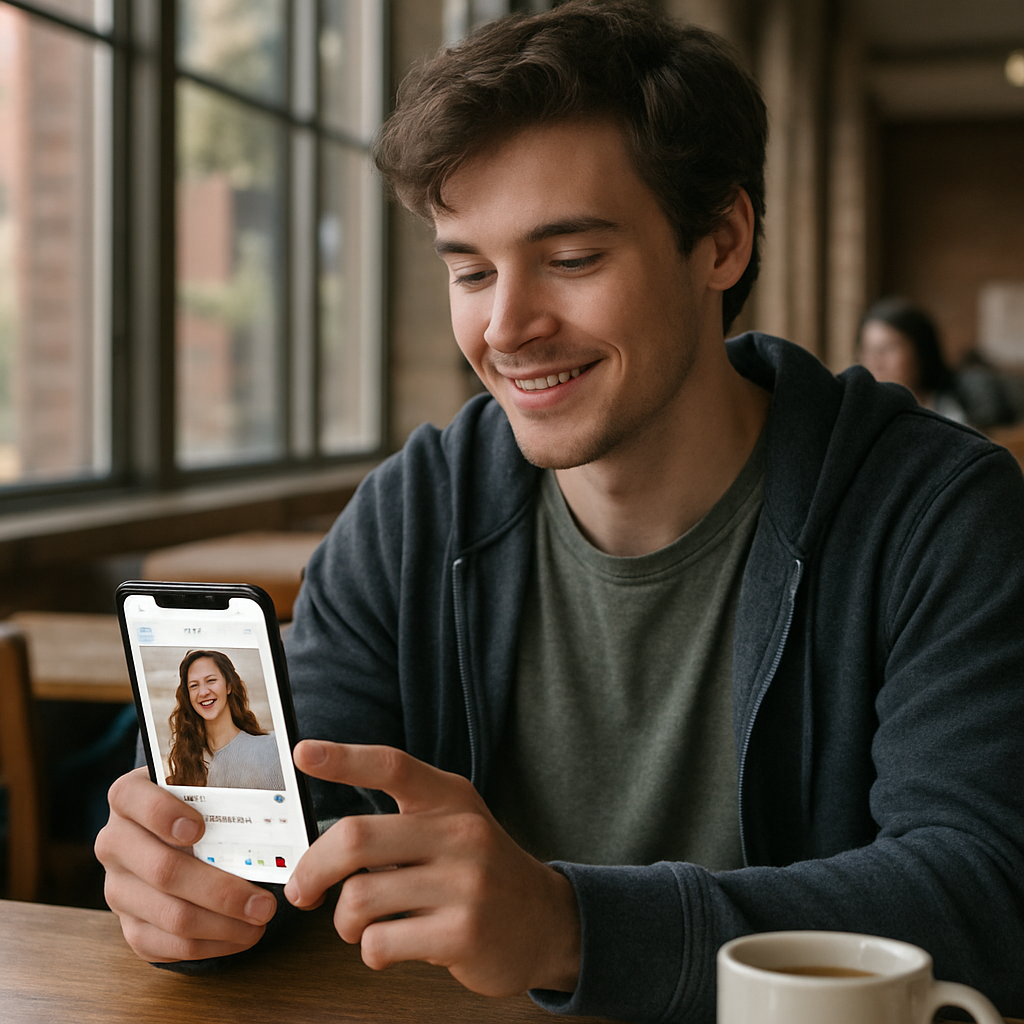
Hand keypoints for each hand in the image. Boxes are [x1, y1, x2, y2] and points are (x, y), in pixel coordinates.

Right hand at [95, 768, 277, 961]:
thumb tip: (268, 809)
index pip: (131, 798)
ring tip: (262, 919)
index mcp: (128, 798)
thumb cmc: (200, 804)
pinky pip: (169, 946)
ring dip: (224, 924)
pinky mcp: (130, 926)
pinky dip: (211, 944)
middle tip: (265, 901)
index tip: (200, 829)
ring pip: (171, 915)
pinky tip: (241, 935)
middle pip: (164, 871)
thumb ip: (222, 787)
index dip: (163, 814)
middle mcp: (115, 843)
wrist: (170, 837)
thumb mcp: (205, 785)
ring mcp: (118, 888)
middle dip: (221, 890)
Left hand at [284, 741, 580, 996]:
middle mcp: (460, 833)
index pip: (392, 765)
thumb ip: (402, 823)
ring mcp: (465, 883)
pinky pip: (380, 943)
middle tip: (302, 891)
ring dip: (345, 922)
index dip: (345, 758)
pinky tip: (396, 944)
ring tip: (363, 924)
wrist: (547, 922)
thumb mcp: (456, 826)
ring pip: (359, 898)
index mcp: (451, 798)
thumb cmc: (482, 874)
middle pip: (356, 837)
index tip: (304, 753)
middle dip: (313, 869)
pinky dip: (371, 951)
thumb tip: (324, 846)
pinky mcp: (463, 933)